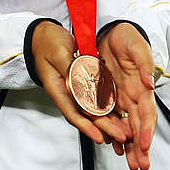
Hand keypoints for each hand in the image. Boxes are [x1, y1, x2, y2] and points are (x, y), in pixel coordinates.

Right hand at [29, 21, 131, 148]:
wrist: (44, 32)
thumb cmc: (46, 41)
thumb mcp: (58, 52)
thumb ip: (72, 69)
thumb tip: (81, 85)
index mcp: (57, 88)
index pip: (72, 112)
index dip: (86, 126)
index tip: (99, 136)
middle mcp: (68, 91)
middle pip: (87, 115)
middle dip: (105, 128)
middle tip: (122, 136)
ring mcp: (76, 88)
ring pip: (94, 110)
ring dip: (110, 122)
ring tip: (125, 132)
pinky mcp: (84, 82)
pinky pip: (97, 98)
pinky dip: (109, 109)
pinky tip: (120, 116)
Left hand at [99, 23, 156, 169]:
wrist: (109, 29)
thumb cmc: (127, 37)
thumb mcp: (137, 47)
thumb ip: (144, 65)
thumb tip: (150, 83)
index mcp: (141, 87)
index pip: (146, 114)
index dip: (147, 131)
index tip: (145, 146)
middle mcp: (132, 96)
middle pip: (138, 126)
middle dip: (141, 147)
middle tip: (141, 165)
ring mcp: (120, 96)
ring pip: (126, 126)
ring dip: (129, 145)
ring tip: (131, 163)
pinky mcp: (106, 94)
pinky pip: (110, 116)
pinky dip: (113, 132)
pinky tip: (113, 145)